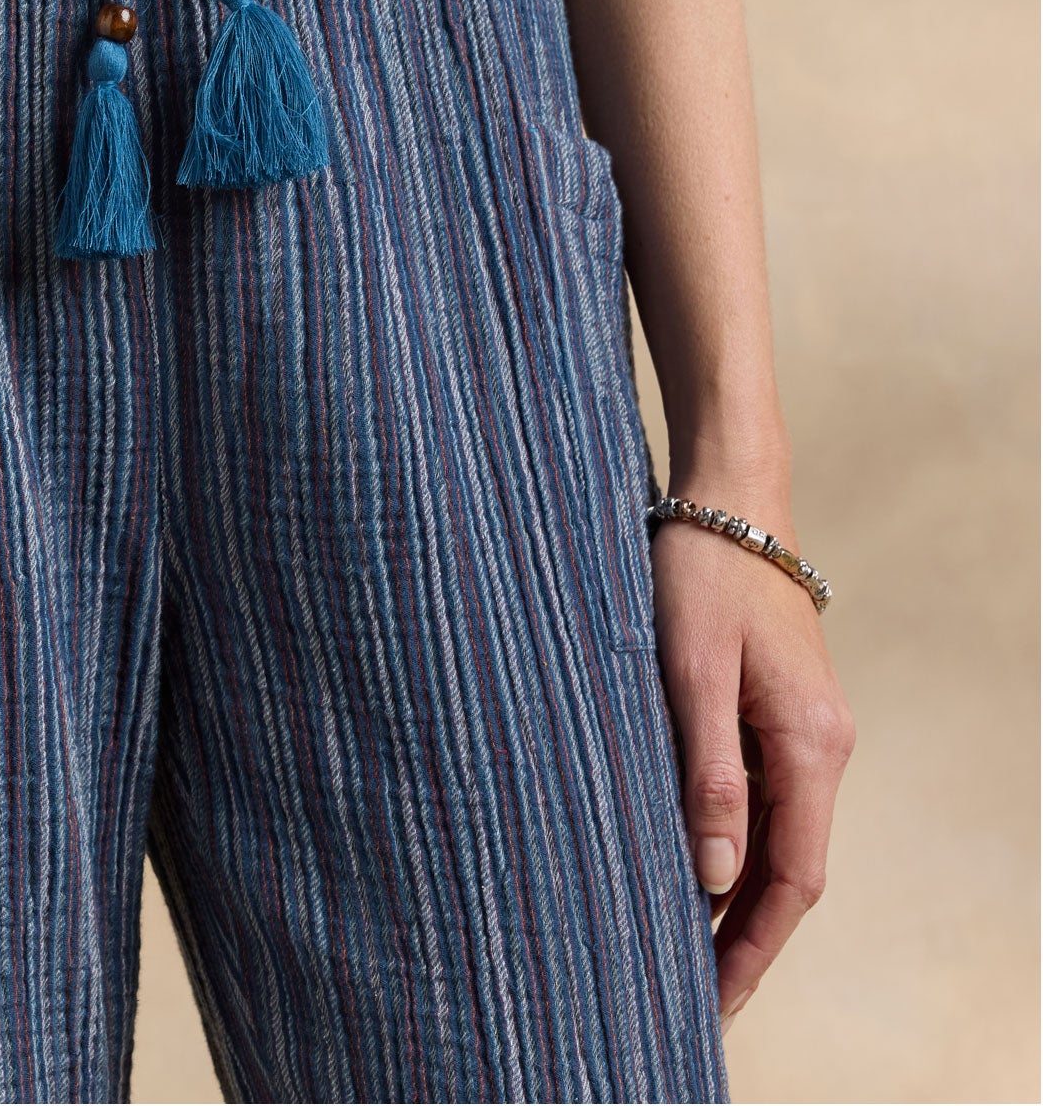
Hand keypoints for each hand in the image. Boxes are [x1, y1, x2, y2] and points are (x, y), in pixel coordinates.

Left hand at [651, 467, 854, 1032]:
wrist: (728, 501)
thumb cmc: (700, 576)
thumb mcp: (691, 673)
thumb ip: (707, 774)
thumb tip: (715, 877)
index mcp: (811, 744)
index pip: (796, 878)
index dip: (755, 945)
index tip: (715, 1001)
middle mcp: (821, 745)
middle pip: (792, 868)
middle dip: (746, 936)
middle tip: (690, 997)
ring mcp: (803, 728)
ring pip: (777, 835)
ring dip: (737, 893)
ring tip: (682, 948)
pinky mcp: (777, 708)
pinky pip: (763, 796)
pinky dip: (732, 841)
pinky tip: (691, 863)